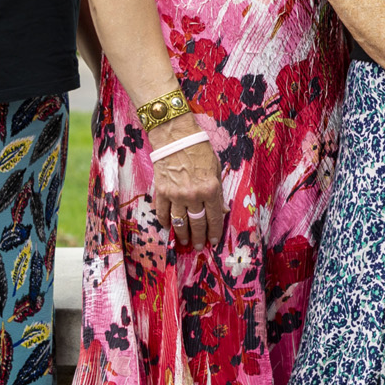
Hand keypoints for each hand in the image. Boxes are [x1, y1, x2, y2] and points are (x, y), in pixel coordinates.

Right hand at [149, 117, 225, 249]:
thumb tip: (222, 210)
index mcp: (211, 189)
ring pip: (179, 222)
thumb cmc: (199, 150)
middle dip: (199, 237)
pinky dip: (165, 222)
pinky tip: (168, 228)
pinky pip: (163, 213)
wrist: (175, 137)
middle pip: (197, 223)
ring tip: (184, 242)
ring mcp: (176, 194)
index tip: (213, 241)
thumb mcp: (216, 169)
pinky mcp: (162, 191)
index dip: (214, 232)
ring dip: (182, 234)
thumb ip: (218, 191)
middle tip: (198, 247)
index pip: (214, 217)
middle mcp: (194, 195)